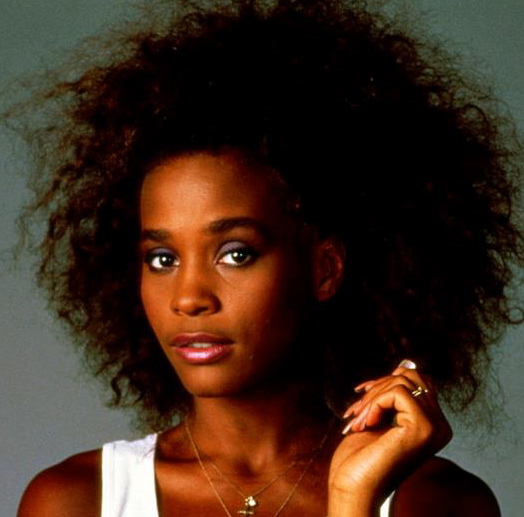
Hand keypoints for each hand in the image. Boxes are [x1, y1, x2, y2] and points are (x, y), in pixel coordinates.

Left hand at [327, 360, 451, 515]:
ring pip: (402, 381)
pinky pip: (399, 392)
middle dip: (377, 387)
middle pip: (410, 376)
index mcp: (432, 423)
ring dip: (371, 397)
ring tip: (358, 421)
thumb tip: (406, 363)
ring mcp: (435, 427)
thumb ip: (395, 393)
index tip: (362, 396)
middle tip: (357, 411)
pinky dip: (375, 403)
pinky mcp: (424, 428)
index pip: (416, 379)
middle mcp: (440, 425)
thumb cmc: (361, 456)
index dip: (385, 382)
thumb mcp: (379, 415)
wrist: (352, 486)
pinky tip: (366, 424)